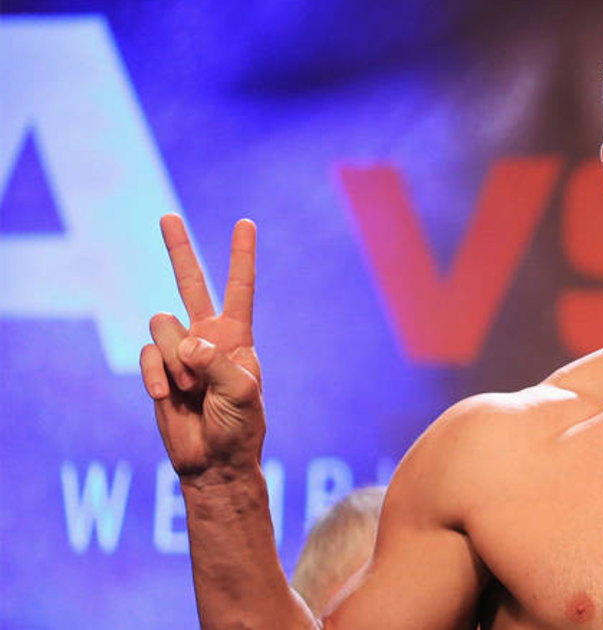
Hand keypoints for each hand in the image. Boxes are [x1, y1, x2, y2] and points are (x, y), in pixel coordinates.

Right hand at [140, 214, 264, 480]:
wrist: (213, 461)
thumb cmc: (239, 427)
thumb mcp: (241, 393)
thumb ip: (216, 363)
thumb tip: (186, 342)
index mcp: (237, 336)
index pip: (240, 288)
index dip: (241, 256)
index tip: (245, 222)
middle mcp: (207, 336)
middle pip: (189, 284)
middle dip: (178, 250)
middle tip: (167, 216)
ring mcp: (179, 352)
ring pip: (162, 325)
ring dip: (176, 359)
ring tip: (192, 389)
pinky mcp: (157, 370)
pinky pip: (148, 355)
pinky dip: (157, 375)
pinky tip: (170, 397)